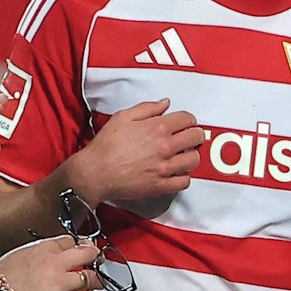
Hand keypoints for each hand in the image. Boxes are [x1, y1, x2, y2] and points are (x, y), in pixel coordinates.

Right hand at [0, 235, 101, 290]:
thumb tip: (40, 256)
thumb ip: (34, 253)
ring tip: (98, 281)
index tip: (79, 247)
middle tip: (97, 258)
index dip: (76, 244)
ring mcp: (60, 284)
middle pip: (86, 254)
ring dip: (96, 280)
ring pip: (89, 278)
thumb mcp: (15, 255)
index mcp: (43, 248)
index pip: (68, 240)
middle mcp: (55, 263)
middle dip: (94, 255)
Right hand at [66, 99, 203, 205]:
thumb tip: (165, 104)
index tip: (186, 123)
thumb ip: (147, 108)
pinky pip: (184, 182)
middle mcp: (165, 147)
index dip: (189, 119)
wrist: (95, 172)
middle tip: (189, 137)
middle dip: (195, 135)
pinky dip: (184, 177)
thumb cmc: (106, 145)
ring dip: (191, 156)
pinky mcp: (161, 186)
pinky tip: (176, 173)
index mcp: (157, 127)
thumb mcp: (123, 117)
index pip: (187, 119)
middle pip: (195, 138)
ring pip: (193, 160)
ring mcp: (164, 168)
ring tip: (183, 155)